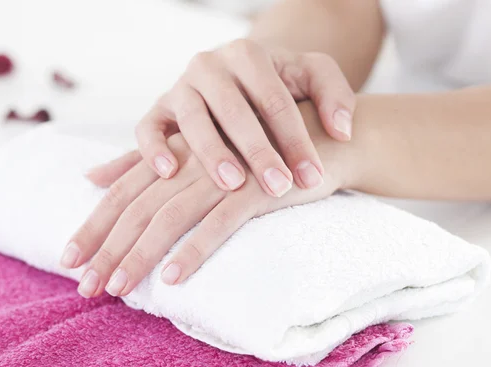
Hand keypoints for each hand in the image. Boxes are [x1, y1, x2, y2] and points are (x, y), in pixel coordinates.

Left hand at [61, 102, 356, 297]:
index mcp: (173, 155)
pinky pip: (219, 223)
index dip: (93, 226)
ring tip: (119, 289)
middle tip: (84, 288)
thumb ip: (142, 162)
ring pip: (169, 217)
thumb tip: (92, 176)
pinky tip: (175, 278)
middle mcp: (190, 161)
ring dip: (141, 255)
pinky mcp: (255, 189)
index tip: (68, 261)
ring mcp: (222, 174)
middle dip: (107, 249)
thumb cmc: (252, 149)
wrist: (317, 138)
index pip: (122, 194)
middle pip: (136, 208)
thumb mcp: (193, 151)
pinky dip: (195, 249)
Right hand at [135, 38, 355, 196]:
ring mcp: (180, 87)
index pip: (274, 100)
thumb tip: (343, 131)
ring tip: (233, 184)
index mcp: (248, 55)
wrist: (239, 76)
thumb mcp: (312, 75)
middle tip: (279, 187)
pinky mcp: (158, 109)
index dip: (295, 139)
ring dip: (210, 152)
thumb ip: (336, 94)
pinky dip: (153, 149)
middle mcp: (210, 66)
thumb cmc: (278, 83)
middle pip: (233, 110)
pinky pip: (148, 127)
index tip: (313, 176)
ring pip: (191, 118)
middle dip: (258, 151)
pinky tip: (169, 173)